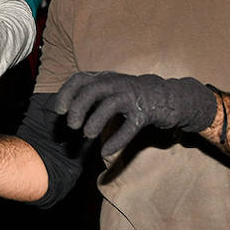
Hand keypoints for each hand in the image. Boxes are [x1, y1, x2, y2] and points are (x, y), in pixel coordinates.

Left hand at [54, 71, 217, 156]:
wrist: (170, 97)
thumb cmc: (132, 97)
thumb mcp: (110, 92)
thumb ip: (91, 99)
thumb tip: (65, 116)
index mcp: (105, 78)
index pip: (80, 79)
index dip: (66, 93)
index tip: (59, 110)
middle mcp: (117, 83)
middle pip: (92, 90)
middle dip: (78, 107)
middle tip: (72, 125)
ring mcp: (133, 96)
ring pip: (110, 104)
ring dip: (95, 121)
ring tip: (87, 135)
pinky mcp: (146, 112)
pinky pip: (130, 127)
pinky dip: (117, 140)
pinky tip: (107, 151)